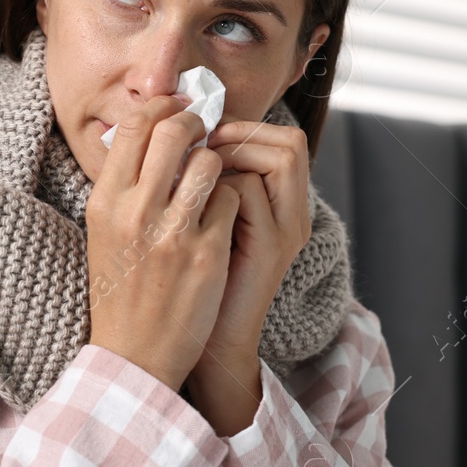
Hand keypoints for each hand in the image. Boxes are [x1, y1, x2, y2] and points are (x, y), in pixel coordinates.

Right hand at [86, 95, 242, 391]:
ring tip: (213, 182)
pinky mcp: (206, 255)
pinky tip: (223, 218)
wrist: (134, 353)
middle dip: (196, 125)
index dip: (162, 107)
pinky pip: (231, 200)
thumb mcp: (104, 231)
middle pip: (174, 132)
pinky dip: (232, 202)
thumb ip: (123, 184)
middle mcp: (134, 212)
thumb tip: (148, 132)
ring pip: (209, 162)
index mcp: (105, 202)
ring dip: (218, 164)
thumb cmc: (121, 289)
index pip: (134, 127)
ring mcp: (171, 233)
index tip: (180, 109)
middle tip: (205, 134)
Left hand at [183, 120, 311, 433]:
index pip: (284, 137)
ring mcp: (286, 231)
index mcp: (278, 204)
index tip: (201, 135)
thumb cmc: (181, 281)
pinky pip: (250, 192)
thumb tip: (174, 130)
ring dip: (234, 154)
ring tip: (198, 170)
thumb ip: (202, 181)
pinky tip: (192, 200)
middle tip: (201, 146)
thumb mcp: (197, 222)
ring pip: (280, 158)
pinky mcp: (270, 250)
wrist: (192, 340)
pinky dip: (220, 184)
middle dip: (241, 133)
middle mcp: (292, 214)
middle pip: (291, 142)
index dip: (243, 126)